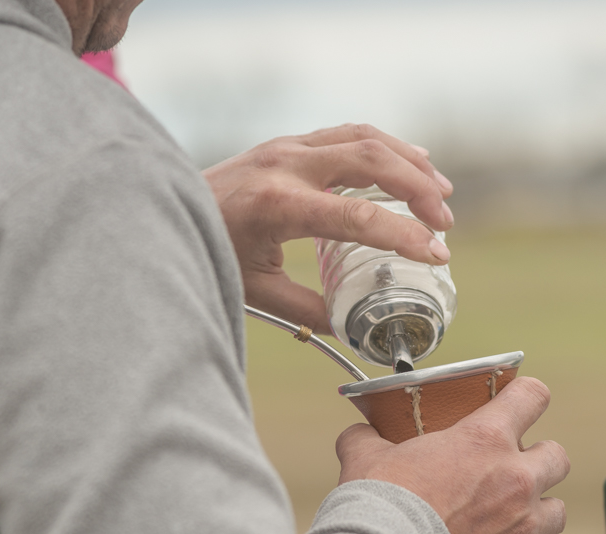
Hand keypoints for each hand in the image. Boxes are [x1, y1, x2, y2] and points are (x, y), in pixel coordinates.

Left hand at [202, 124, 453, 333]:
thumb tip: (356, 328)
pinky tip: (412, 162)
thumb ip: (308, 309)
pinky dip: (387, 147)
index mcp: (276, 205)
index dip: (404, 235)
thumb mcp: (255, 291)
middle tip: (445, 223)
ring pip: (364, 137)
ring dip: (410, 162)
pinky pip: (348, 133)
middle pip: (370, 159)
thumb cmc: (206, 252)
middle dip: (418, 189)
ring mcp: (286, 146)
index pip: (356, 216)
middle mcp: (284, 165)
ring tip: (441, 193)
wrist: (160, 209)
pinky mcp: (288, 142)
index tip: (437, 254)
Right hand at [334, 377, 569, 533]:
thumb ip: (367, 439)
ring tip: (515, 520)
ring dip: (540, 513)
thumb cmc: (381, 508)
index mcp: (485, 440)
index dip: (528, 397)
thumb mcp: (366, 458)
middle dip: (540, 461)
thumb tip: (357, 434)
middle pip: (558, 456)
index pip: (532, 396)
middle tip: (514, 470)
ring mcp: (525, 526)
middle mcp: (516, 479)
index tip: (520, 404)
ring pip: (558, 512)